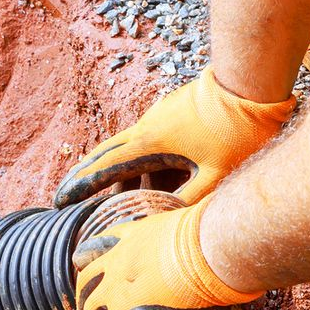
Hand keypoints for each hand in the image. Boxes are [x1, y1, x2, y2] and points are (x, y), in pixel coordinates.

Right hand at [54, 67, 295, 207]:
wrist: (250, 83)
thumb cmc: (237, 130)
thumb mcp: (216, 174)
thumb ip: (190, 202)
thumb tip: (167, 226)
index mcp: (150, 143)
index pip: (105, 168)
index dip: (81, 186)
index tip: (60, 201)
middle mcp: (148, 128)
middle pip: (107, 155)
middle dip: (87, 176)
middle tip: (67, 196)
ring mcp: (159, 118)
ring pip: (129, 148)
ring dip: (117, 171)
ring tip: (108, 195)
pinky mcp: (173, 113)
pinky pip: (148, 142)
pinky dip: (141, 162)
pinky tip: (150, 177)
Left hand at [73, 200, 259, 309]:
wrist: (216, 246)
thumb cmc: (215, 236)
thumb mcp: (189, 224)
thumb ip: (184, 231)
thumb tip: (210, 229)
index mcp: (132, 238)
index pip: (97, 249)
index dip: (88, 263)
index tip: (82, 270)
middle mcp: (119, 261)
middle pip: (87, 285)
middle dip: (86, 306)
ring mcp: (121, 287)